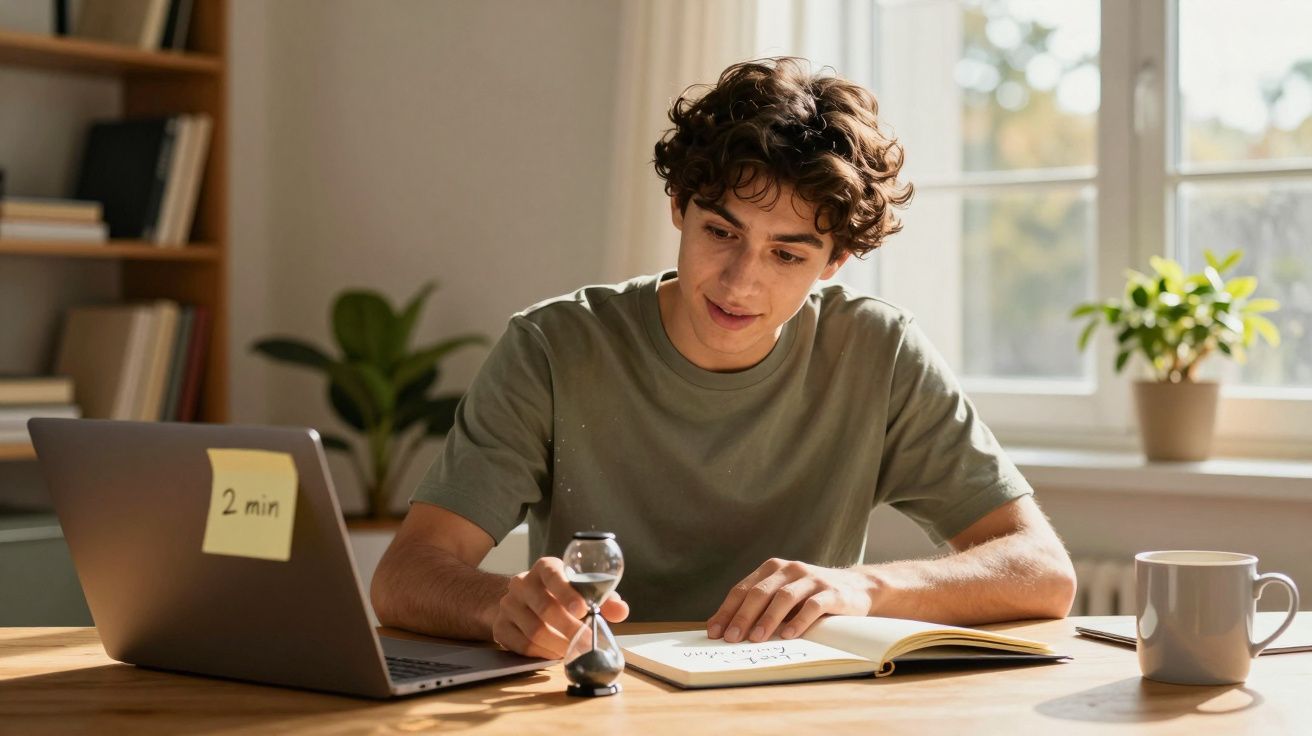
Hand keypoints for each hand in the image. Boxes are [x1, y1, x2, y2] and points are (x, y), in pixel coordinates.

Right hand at [491, 556, 628, 658]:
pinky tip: (555, 653)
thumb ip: (603, 599)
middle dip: (570, 628)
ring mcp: (508, 605)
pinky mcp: (500, 627)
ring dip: (558, 644)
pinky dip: (542, 653)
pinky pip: (522, 645)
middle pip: (544, 607)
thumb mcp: (581, 590)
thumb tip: (621, 611)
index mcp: (544, 568)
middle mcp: (522, 583)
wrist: (521, 601)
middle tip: (587, 643)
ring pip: (534, 630)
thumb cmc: (560, 595)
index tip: (583, 609)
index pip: (552, 574)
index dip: (567, 592)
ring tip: (573, 650)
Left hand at [706, 558, 873, 642]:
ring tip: (756, 639)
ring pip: (784, 597)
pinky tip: (789, 635)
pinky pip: (813, 606)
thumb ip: (761, 606)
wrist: (857, 587)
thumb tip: (728, 630)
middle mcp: (790, 569)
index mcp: (772, 569)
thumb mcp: (783, 596)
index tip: (715, 631)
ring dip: (768, 619)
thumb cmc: (811, 596)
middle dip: (743, 616)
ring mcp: (812, 579)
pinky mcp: (832, 592)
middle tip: (732, 638)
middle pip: (760, 592)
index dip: (727, 610)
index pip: (743, 589)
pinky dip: (799, 620)